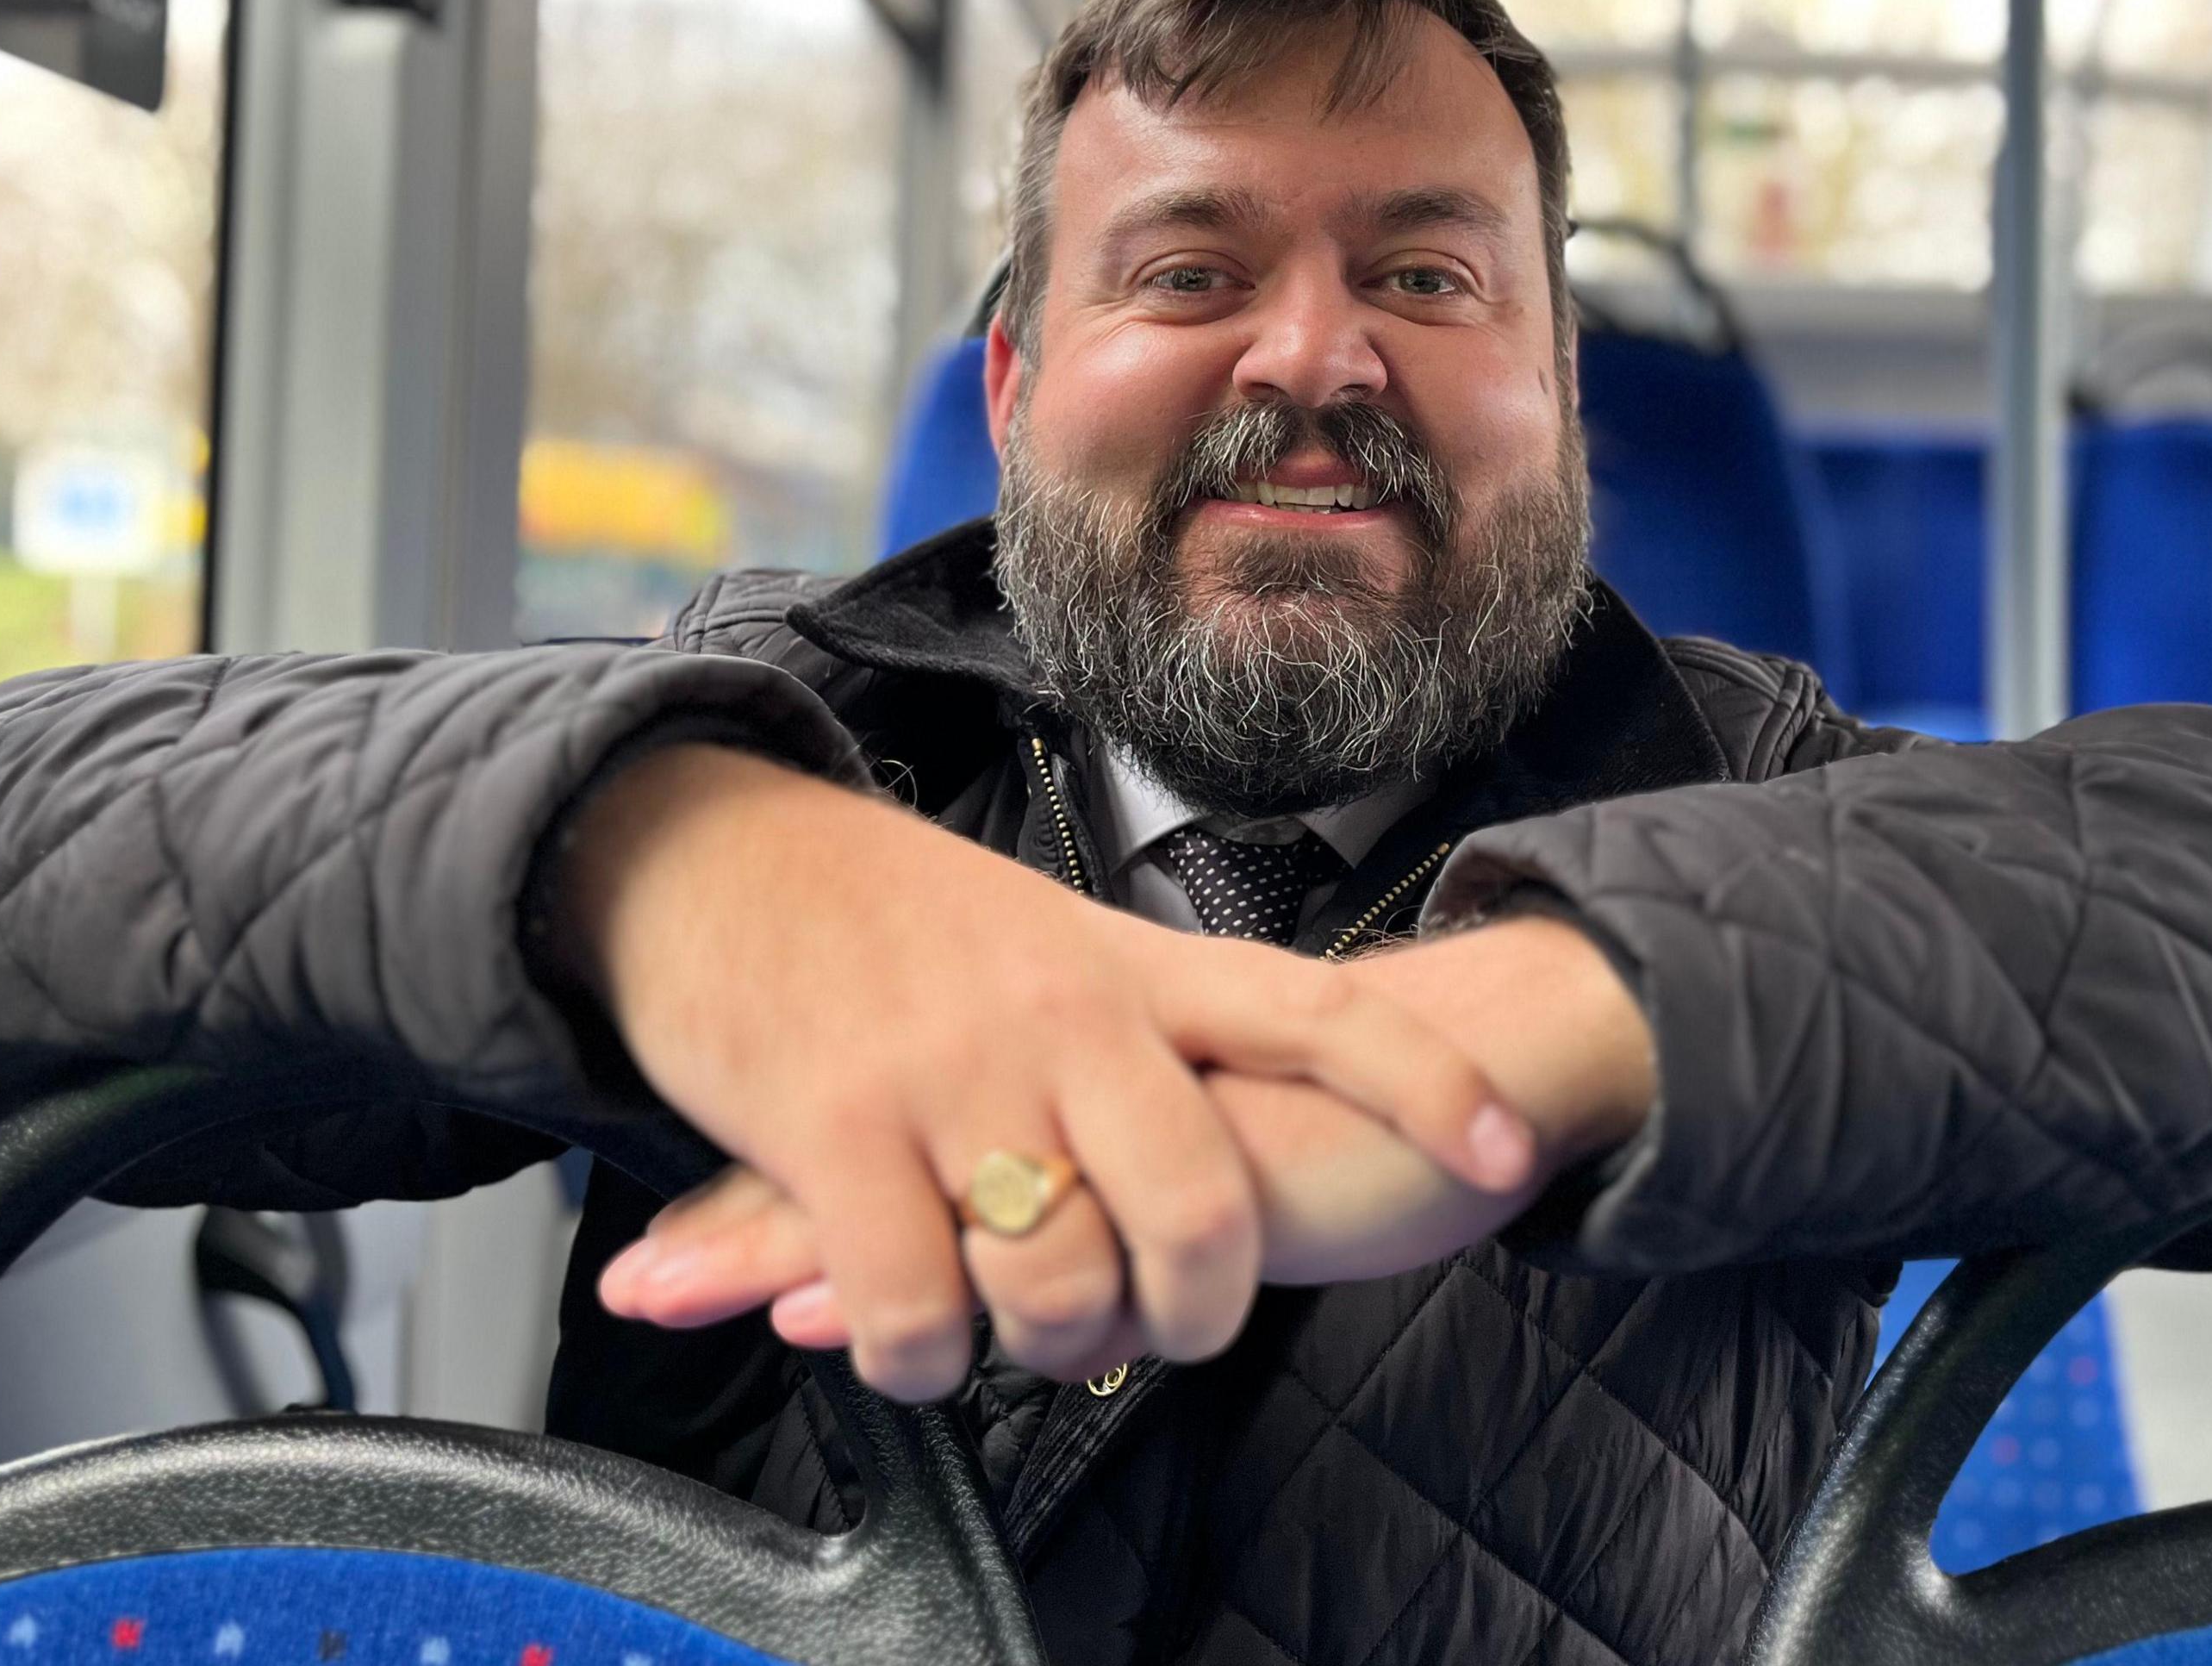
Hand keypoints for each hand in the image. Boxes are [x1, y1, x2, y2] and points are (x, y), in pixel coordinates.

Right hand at [562, 744, 1541, 1398]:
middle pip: (1204, 1205)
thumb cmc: (884, 925)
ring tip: (1004, 1333)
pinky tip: (907, 1337)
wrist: (706, 850)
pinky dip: (922, 1362)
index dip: (1425, 1084)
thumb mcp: (1042, 945)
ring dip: (1044, 1349)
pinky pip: (917, 1307)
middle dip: (1196, 1313)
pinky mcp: (832, 1127)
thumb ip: (1136, 1042)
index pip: (1315, 1010)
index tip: (1505, 1152)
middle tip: (1153, 1333)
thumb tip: (1214, 1168)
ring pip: (1063, 1279)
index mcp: (1129, 966)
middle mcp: (1060, 1013)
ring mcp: (949, 1070)